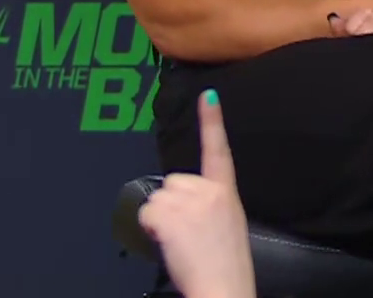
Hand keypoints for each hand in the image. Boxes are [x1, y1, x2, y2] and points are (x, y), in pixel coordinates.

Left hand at [137, 91, 255, 297]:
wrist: (225, 289)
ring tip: (184, 243)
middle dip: (173, 206)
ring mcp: (189, 201)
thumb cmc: (225, 266)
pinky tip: (172, 243)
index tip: (208, 95)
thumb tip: (185, 205)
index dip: (212, 122)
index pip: (219, 151)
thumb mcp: (226, 227)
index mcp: (226, 194)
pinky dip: (151, 229)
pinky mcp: (170, 214)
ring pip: (157, 198)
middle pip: (172, 183)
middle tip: (191, 235)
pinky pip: (146, 214)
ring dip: (162, 219)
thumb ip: (209, 206)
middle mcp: (208, 191)